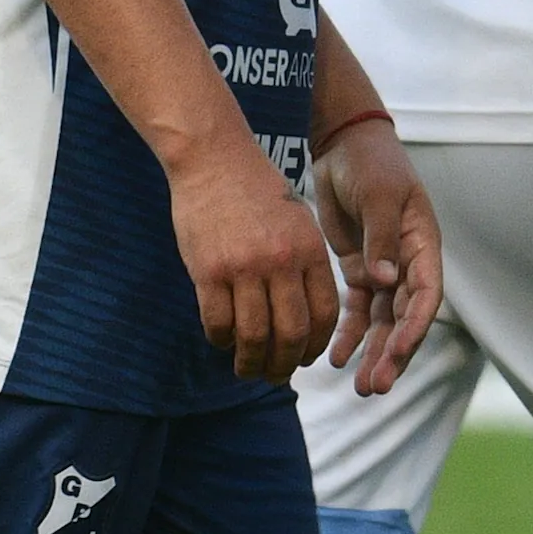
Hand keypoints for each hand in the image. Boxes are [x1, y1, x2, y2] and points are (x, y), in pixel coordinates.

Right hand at [168, 131, 341, 379]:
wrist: (214, 158)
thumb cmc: (257, 191)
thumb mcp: (299, 222)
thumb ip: (305, 265)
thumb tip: (306, 316)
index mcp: (310, 251)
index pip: (323, 315)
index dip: (315, 346)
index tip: (304, 358)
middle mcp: (282, 262)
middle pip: (291, 334)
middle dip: (284, 364)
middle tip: (274, 374)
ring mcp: (244, 268)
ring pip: (254, 336)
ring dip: (251, 362)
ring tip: (246, 368)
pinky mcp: (209, 271)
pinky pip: (218, 322)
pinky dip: (221, 340)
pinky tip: (222, 341)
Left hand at [313, 115, 445, 395]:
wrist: (344, 146)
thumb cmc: (370, 164)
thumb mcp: (378, 195)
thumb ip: (382, 237)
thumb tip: (386, 280)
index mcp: (423, 246)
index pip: (425, 296)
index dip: (413, 328)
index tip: (395, 351)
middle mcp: (408, 264)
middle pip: (404, 320)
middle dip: (392, 355)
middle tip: (376, 386)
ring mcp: (384, 270)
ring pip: (382, 324)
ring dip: (374, 354)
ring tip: (362, 387)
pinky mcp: (359, 271)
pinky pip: (356, 311)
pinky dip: (349, 335)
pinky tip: (337, 359)